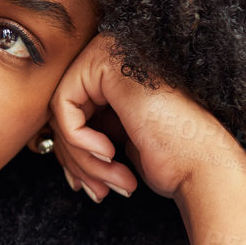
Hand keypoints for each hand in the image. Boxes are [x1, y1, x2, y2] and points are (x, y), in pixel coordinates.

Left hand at [45, 32, 245, 203]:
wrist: (203, 167)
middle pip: (63, 113)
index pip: (71, 114)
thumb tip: (41, 142)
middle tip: (97, 192)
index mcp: (118, 71)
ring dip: (82, 160)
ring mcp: (110, 52)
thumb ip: (85, 130)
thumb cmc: (170, 159)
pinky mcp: (105, 62)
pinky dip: (79, 142)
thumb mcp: (116, 142)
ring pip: (61, 114)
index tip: (90, 187)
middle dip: (76, 161)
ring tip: (108, 184)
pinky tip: (111, 155)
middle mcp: (114, 54)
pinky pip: (63, 108)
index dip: (75, 156)